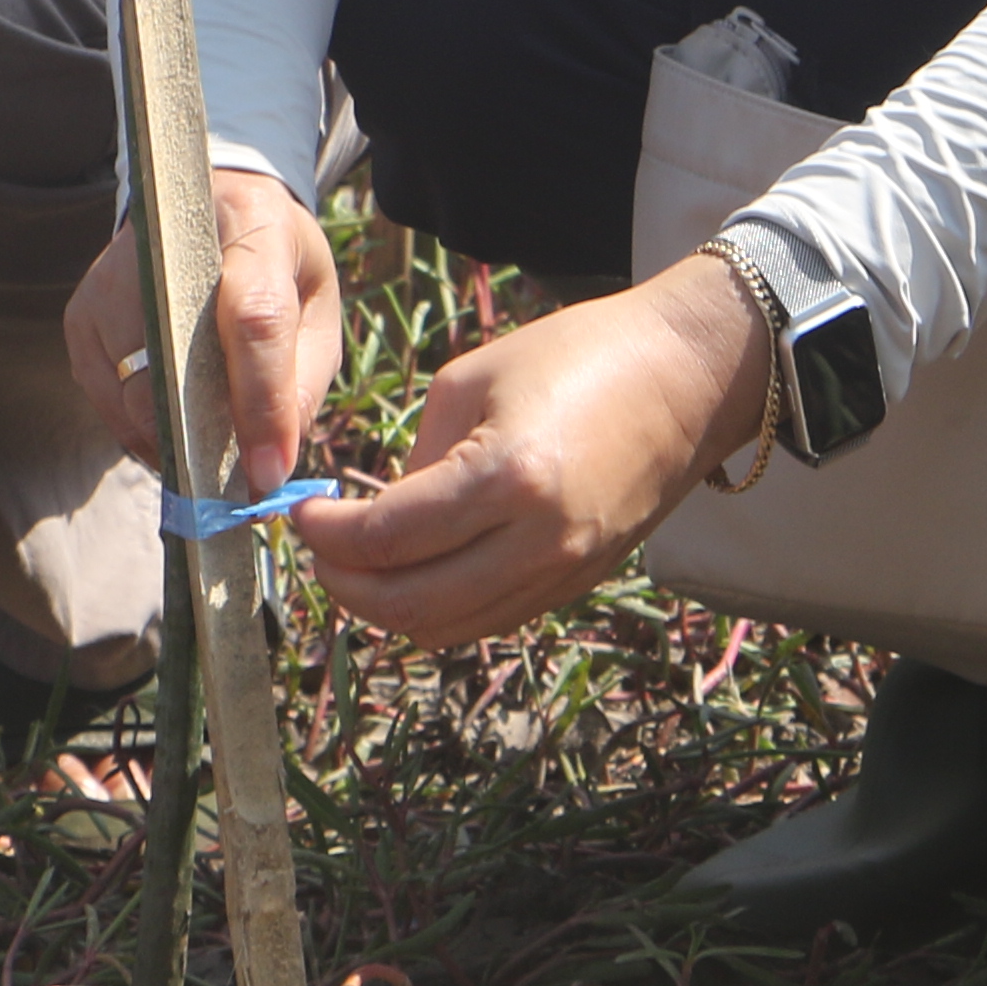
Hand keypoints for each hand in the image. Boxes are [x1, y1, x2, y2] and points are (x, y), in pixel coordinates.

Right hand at [67, 163, 342, 495]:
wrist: (209, 209)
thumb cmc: (276, 264)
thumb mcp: (317, 304)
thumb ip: (303, 379)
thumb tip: (271, 464)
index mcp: (251, 228)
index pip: (253, 320)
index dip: (261, 403)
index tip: (269, 473)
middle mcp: (164, 249)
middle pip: (178, 368)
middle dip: (212, 444)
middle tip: (242, 488)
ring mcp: (110, 284)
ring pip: (135, 397)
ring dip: (178, 446)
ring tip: (214, 461)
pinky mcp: (80, 317)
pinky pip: (107, 404)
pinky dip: (144, 434)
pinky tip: (177, 431)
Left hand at [287, 263, 765, 648]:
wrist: (688, 378)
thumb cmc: (579, 355)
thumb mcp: (471, 380)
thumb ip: (416, 457)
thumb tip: (374, 517)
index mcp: (506, 476)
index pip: (384, 540)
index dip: (323, 535)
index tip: (298, 510)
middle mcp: (538, 542)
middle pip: (408, 607)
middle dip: (343, 585)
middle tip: (318, 549)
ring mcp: (563, 573)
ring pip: (446, 630)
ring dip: (387, 607)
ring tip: (359, 563)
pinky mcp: (577, 584)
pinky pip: (487, 620)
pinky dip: (438, 608)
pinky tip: (416, 568)